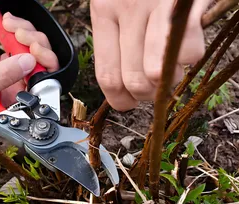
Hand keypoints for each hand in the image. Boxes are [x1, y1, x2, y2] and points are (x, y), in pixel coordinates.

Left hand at [90, 0, 211, 110]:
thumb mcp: (113, 5)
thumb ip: (115, 42)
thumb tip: (123, 86)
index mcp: (104, 12)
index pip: (107, 75)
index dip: (119, 100)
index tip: (127, 103)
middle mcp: (128, 10)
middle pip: (134, 80)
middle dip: (146, 96)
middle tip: (152, 89)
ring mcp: (158, 7)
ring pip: (161, 73)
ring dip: (168, 81)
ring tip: (167, 68)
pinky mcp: (186, 5)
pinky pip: (190, 53)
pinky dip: (189, 59)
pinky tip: (182, 46)